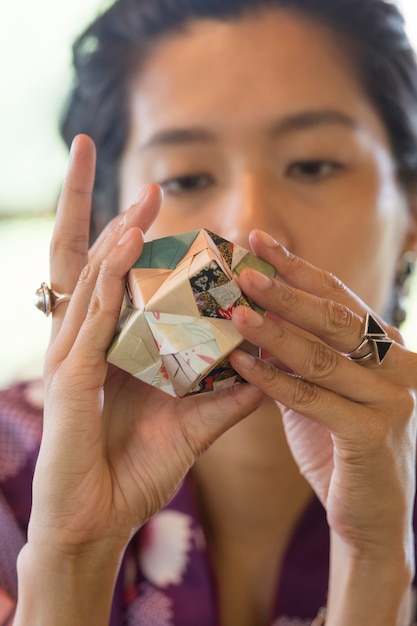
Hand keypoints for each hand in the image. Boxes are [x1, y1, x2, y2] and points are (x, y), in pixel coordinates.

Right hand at [28, 135, 264, 560]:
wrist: (98, 518)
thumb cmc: (133, 469)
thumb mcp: (189, 423)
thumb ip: (224, 393)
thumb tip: (266, 366)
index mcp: (105, 344)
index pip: (103, 274)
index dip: (112, 230)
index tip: (142, 194)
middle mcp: (82, 339)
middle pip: (80, 258)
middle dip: (91, 206)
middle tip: (107, 159)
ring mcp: (71, 354)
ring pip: (88, 278)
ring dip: (114, 233)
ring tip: (143, 198)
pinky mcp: (69, 377)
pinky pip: (90, 317)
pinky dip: (107, 278)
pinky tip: (125, 246)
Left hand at [230, 229, 416, 560]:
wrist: (373, 514)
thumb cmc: (343, 446)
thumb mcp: (324, 391)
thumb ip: (299, 357)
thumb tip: (254, 317)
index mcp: (386, 347)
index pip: (338, 296)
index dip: (297, 267)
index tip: (258, 240)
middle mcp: (398, 365)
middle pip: (334, 318)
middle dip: (285, 291)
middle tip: (242, 269)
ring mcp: (390, 399)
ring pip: (321, 356)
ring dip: (273, 332)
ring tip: (234, 313)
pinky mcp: (372, 435)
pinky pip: (313, 400)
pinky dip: (275, 382)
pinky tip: (242, 366)